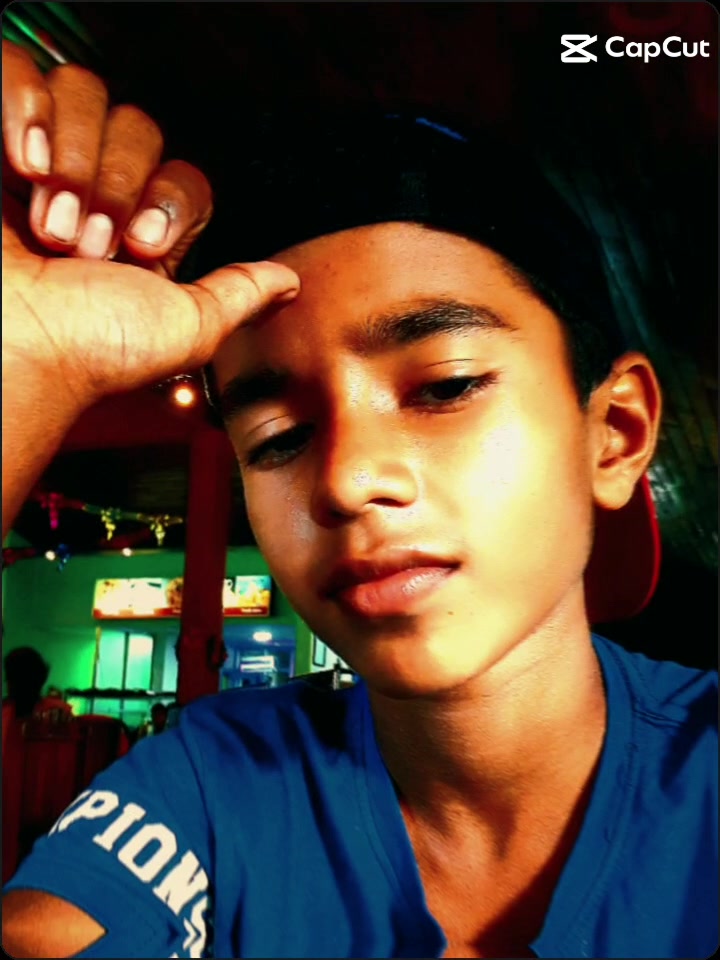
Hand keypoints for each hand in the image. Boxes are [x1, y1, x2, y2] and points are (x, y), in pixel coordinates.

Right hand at [2, 40, 299, 404]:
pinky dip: (26, 108)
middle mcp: (90, 194)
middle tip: (92, 246)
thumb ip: (238, 295)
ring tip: (52, 227)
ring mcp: (38, 164)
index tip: (142, 249)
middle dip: (119, 187)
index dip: (169, 200)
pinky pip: (17, 70)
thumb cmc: (90, 348)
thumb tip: (288, 282)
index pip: (179, 172)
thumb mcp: (187, 329)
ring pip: (85, 95)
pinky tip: (23, 165)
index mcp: (137, 235)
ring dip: (77, 162)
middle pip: (136, 127)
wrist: (16, 347)